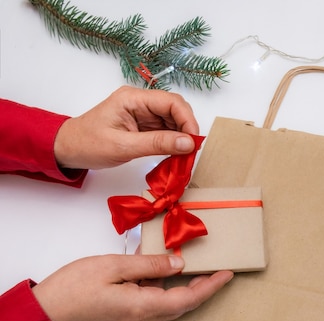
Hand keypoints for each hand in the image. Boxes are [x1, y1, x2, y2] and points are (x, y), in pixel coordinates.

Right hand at [31, 255, 232, 320]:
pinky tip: (164, 268)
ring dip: (186, 286)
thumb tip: (179, 265)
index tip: (229, 273)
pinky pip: (153, 300)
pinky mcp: (125, 315)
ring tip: (198, 266)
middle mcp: (143, 317)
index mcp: (144, 306)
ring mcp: (134, 319)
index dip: (211, 285)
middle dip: (204, 287)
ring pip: (169, 302)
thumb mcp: (114, 266)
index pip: (189, 298)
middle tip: (219, 268)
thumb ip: (149, 265)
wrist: (45, 313)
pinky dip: (165, 286)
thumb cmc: (74, 288)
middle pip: (184, 303)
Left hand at [53, 86, 199, 169]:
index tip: (193, 141)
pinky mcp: (143, 124)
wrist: (67, 149)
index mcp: (132, 98)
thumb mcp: (123, 146)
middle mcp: (140, 101)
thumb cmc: (88, 144)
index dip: (187, 120)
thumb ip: (157, 144)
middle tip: (191, 151)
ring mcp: (142, 112)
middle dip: (187, 128)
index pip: (171, 102)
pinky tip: (174, 153)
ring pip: (173, 120)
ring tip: (183, 155)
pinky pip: (166, 130)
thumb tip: (188, 143)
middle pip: (175, 109)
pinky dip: (173, 141)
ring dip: (181, 136)